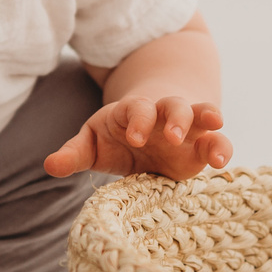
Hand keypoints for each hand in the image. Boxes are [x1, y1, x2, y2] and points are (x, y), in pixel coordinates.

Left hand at [42, 95, 228, 179]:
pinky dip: (221, 147)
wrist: (147, 131)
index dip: (137, 120)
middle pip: (173, 105)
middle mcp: (162, 115)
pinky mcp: (200, 146)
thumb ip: (74, 154)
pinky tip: (221, 162)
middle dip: (175, 117)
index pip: (137, 109)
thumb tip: (49, 165)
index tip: (135, 137)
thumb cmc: (116, 138)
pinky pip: (216, 142)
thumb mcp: (93, 144)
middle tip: (171, 136)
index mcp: (133, 112)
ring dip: (206, 118)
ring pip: (200, 114)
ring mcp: (186, 127)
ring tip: (214, 125)